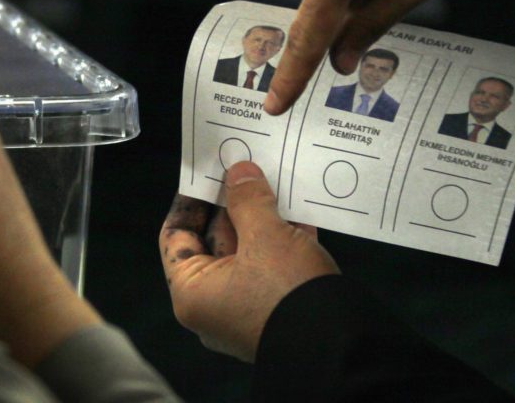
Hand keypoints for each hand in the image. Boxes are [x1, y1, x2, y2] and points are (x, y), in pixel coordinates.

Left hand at [159, 162, 339, 361]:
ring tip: (274, 183)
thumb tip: (239, 172)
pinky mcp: (278, 310)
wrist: (338, 344)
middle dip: (232, 205)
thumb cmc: (285, 293)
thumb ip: (248, 200)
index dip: (190, 200)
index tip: (207, 173)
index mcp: (193, 292)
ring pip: (248, 252)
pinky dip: (284, 241)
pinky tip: (300, 213)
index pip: (176, 236)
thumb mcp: (265, 236)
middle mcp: (214, 305)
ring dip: (261, 219)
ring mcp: (247, 310)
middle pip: (214, 241)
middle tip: (245, 170)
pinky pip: (274, 267)